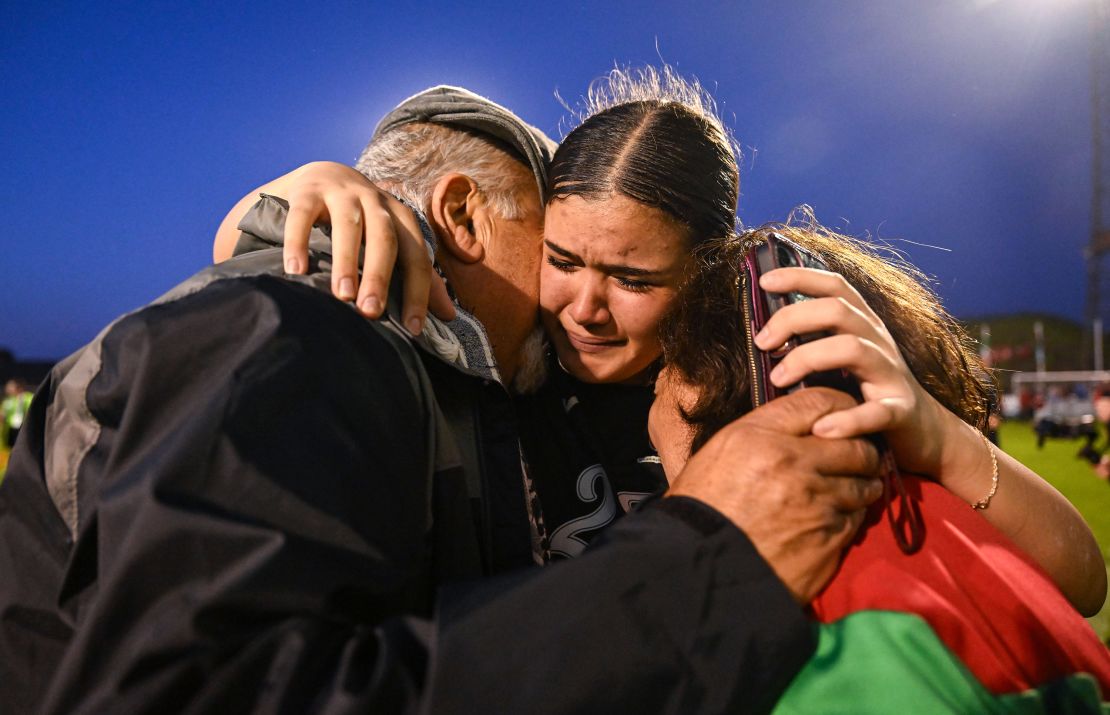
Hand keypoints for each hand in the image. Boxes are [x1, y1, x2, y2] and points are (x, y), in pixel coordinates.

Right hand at [280, 161, 455, 333]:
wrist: (321, 176)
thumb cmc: (363, 221)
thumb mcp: (392, 241)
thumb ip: (418, 274)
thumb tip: (451, 315)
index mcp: (400, 217)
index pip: (416, 256)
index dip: (418, 292)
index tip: (412, 328)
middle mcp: (375, 201)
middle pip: (385, 239)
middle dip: (380, 276)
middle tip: (371, 312)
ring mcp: (341, 192)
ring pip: (348, 226)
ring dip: (346, 261)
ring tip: (342, 296)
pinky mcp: (307, 191)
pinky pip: (303, 215)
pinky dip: (299, 242)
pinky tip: (296, 270)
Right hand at [665, 388, 882, 602]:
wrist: (697, 568)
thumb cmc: (700, 509)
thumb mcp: (720, 454)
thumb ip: (763, 434)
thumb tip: (798, 427)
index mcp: (759, 436)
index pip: (818, 402)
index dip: (840, 406)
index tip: (846, 415)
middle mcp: (792, 463)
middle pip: (854, 444)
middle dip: (861, 450)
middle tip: (857, 458)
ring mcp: (814, 502)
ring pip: (863, 484)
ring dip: (861, 485)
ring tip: (852, 490)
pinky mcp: (827, 537)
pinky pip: (855, 518)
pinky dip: (851, 516)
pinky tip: (835, 518)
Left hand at [752, 266, 949, 475]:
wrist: (926, 434)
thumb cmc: (869, 395)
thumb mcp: (842, 361)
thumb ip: (812, 343)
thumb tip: (763, 335)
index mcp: (863, 326)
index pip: (835, 286)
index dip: (800, 276)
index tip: (764, 281)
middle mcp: (878, 342)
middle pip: (837, 310)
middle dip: (792, 319)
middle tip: (761, 343)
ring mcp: (891, 374)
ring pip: (852, 348)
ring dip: (806, 359)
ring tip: (777, 379)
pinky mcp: (901, 411)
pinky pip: (876, 412)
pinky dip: (848, 420)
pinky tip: (821, 429)